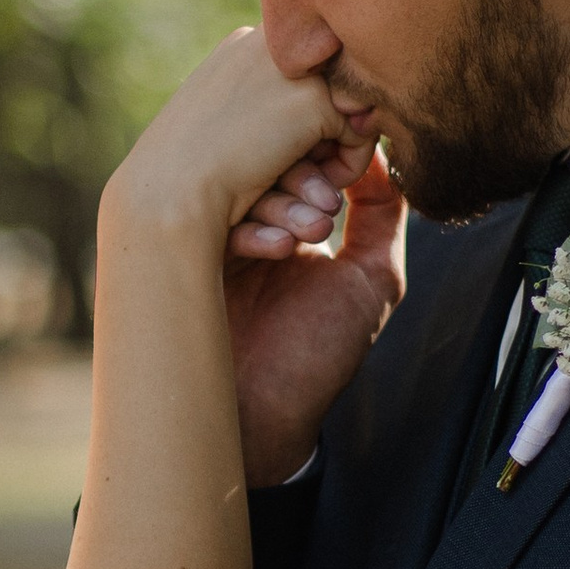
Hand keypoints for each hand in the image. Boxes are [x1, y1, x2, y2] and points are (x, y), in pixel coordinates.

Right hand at [107, 27, 352, 241]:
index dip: (304, 116)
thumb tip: (323, 117)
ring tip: (320, 190)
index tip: (290, 156)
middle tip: (317, 172)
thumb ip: (262, 109)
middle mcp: (268, 43)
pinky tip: (316, 195)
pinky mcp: (312, 101)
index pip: (304, 71)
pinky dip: (347, 166)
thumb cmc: (185, 175)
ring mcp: (291, 69)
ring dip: (337, 151)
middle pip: (331, 81)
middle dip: (330, 129)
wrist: (169, 193)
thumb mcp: (219, 126)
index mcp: (244, 45)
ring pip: (348, 107)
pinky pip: (359, 134)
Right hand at [223, 137, 406, 484]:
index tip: (342, 181)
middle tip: (324, 212)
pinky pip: (212, 220)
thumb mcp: (373, 277)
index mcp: (290, 222)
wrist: (266, 416)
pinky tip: (276, 249)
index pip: (301, 160)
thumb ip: (382, 213)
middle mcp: (251, 225)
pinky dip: (250, 226)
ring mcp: (216, 241)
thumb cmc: (321, 353)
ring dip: (280, 203)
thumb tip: (377, 152)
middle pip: (268, 165)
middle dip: (301, 178)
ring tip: (307, 234)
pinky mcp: (187, 259)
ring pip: (242, 188)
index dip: (323, 161)